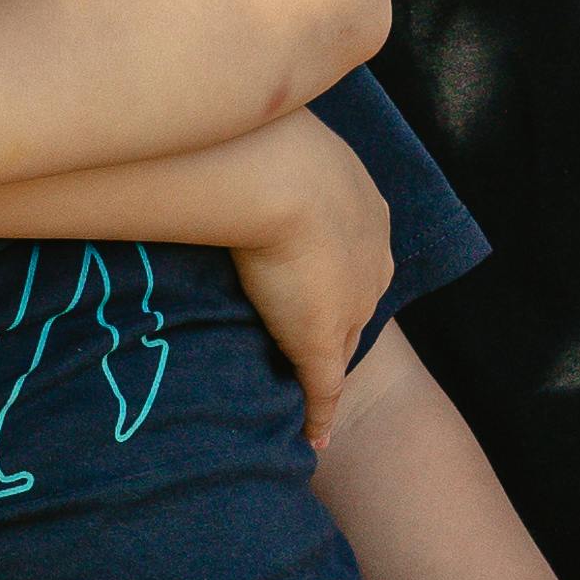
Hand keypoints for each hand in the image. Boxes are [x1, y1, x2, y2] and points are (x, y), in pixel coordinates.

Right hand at [206, 121, 391, 448]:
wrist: (276, 175)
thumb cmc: (264, 144)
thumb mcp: (270, 140)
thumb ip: (252, 155)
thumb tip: (207, 142)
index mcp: (366, 211)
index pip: (354, 256)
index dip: (333, 275)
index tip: (310, 283)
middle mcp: (372, 259)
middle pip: (356, 303)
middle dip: (339, 320)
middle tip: (305, 335)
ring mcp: (350, 302)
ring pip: (343, 343)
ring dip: (325, 365)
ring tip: (305, 388)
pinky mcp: (324, 339)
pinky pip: (326, 386)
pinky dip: (320, 414)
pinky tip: (313, 439)